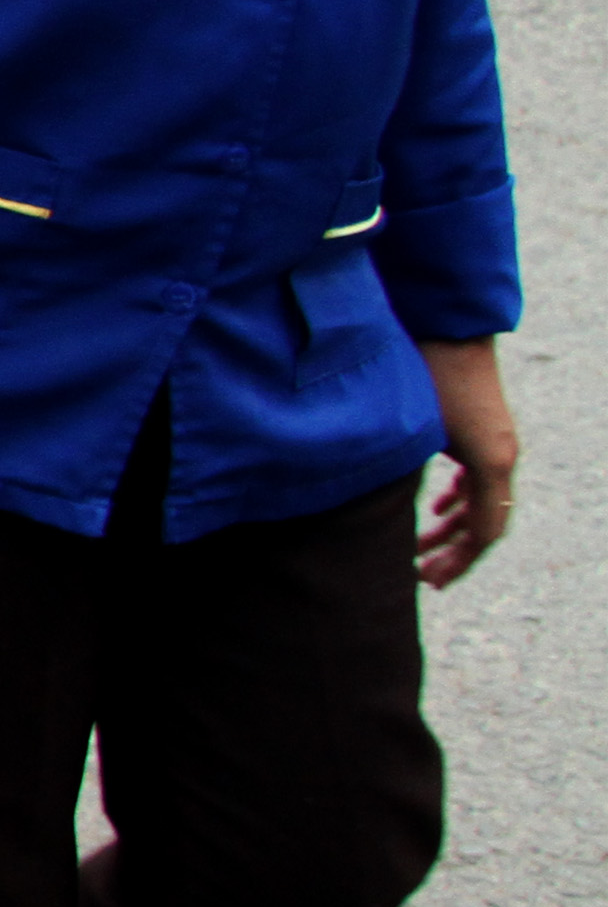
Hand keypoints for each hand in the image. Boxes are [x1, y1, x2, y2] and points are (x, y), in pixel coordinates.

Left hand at [416, 337, 516, 584]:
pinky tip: (433, 510)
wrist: (446, 325)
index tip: (429, 581)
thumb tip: (407, 521)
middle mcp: (499, 455)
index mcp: (492, 462)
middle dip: (453, 553)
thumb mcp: (419, 432)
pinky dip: (457, 500)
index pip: (485, 532)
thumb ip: (413, 476)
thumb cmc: (429, 374)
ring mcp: (492, 442)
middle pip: (484, 522)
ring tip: (420, 549)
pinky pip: (476, 478)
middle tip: (422, 575)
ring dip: (452, 529)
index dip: (459, 562)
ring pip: (480, 502)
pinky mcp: (477, 430)